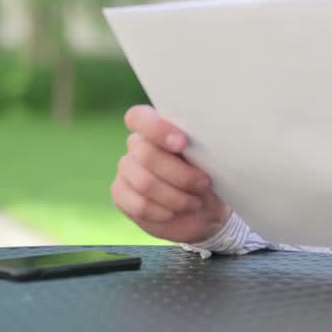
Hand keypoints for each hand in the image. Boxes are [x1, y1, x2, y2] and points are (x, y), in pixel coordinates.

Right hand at [111, 104, 231, 243]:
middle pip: (147, 155)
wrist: (204, 209)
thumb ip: (199, 147)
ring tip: (195, 203)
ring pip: (144, 182)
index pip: (139, 118)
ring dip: (176, 197)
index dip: (157, 129)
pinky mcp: (121, 194)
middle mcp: (137, 144)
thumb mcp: (211, 160)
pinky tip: (174, 213)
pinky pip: (138, 204)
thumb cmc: (209, 176)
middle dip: (181, 175)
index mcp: (156, 126)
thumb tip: (204, 140)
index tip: (183, 143)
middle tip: (203, 183)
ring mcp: (126, 169)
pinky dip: (162, 212)